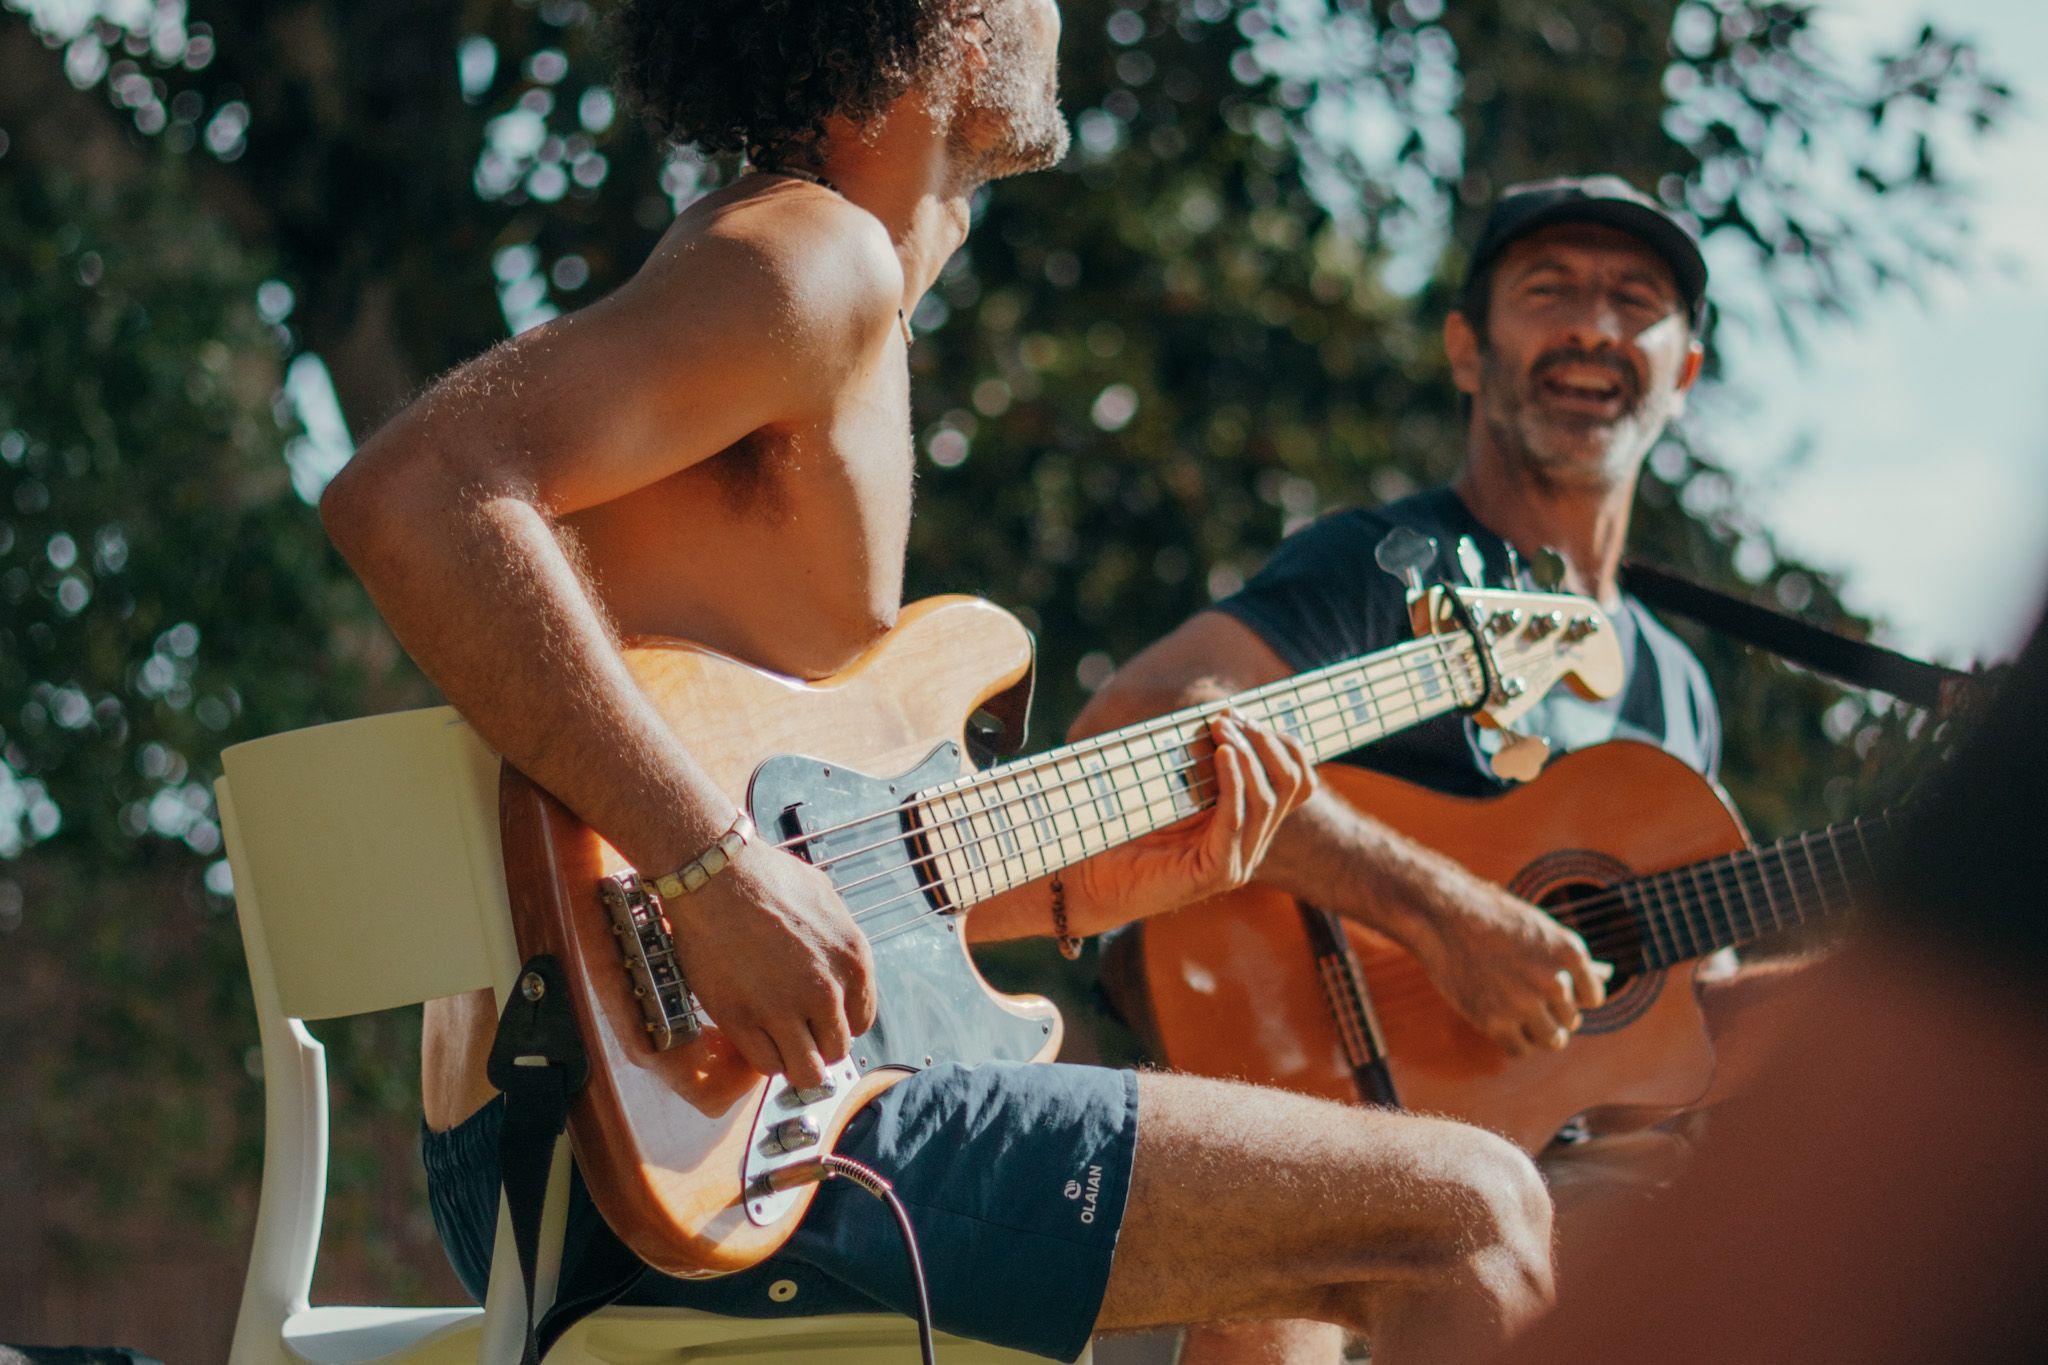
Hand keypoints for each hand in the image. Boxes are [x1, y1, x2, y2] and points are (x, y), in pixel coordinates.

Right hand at [668, 843, 877, 1089]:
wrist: (713, 874)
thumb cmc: (765, 877)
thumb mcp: (824, 900)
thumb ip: (837, 943)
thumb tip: (838, 968)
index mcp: (852, 960)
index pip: (861, 1021)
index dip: (839, 1022)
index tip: (820, 1017)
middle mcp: (825, 990)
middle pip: (836, 1050)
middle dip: (817, 1044)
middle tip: (796, 1029)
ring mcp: (783, 1009)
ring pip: (805, 1071)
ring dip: (794, 1061)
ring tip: (778, 1041)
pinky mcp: (741, 1020)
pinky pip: (767, 1064)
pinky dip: (764, 1057)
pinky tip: (755, 1035)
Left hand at [1066, 713, 1315, 934]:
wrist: (1092, 879)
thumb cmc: (1125, 830)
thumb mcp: (1174, 789)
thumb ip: (1201, 764)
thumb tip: (1221, 715)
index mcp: (1248, 827)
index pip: (1296, 782)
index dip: (1278, 742)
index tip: (1238, 714)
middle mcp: (1251, 847)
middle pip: (1291, 784)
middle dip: (1264, 741)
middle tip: (1228, 717)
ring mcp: (1237, 863)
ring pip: (1268, 799)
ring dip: (1247, 754)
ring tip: (1220, 727)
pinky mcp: (1216, 872)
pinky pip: (1236, 818)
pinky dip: (1233, 780)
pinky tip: (1219, 753)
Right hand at [1405, 872, 1612, 1056]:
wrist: (1443, 915)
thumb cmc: (1493, 918)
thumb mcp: (1541, 929)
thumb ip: (1572, 958)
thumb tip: (1607, 973)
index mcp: (1570, 953)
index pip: (1595, 998)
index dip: (1574, 994)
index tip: (1551, 985)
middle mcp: (1553, 981)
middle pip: (1572, 1020)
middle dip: (1552, 1012)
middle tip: (1524, 995)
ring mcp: (1524, 1003)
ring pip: (1552, 1040)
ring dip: (1539, 1032)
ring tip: (1518, 1014)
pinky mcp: (1494, 1021)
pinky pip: (1520, 1050)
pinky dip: (1515, 1041)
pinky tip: (1501, 1021)